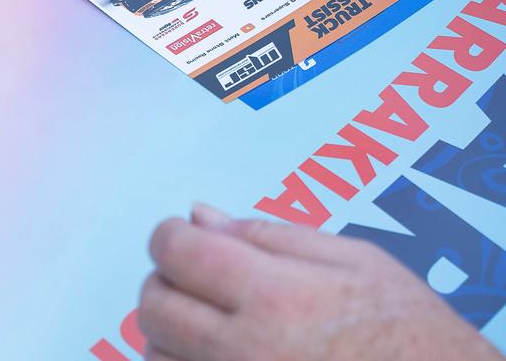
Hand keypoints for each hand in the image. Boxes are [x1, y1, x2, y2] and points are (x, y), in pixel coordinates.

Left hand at [137, 204, 500, 360]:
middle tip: (198, 280)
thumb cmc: (409, 332)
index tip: (183, 239)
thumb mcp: (355, 261)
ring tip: (215, 324)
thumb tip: (198, 217)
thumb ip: (266, 235)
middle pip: (154, 306)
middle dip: (165, 282)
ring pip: (157, 355)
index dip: (170, 237)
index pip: (176, 252)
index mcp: (276, 296)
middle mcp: (247, 350)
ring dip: (171, 331)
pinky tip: (218, 355)